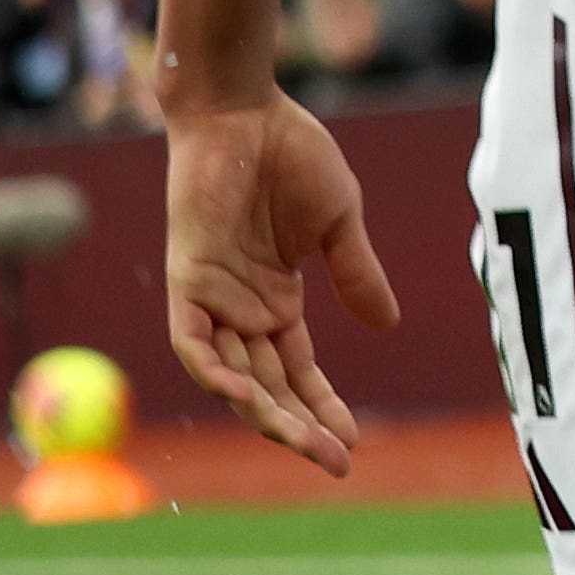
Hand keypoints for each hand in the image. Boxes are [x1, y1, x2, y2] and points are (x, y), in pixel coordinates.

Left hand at [163, 84, 397, 471]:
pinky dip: (214, 371)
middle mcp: (241, 311)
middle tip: (333, 461)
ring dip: (265, 412)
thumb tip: (388, 327)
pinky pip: (192, 342)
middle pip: (269, 386)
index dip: (324, 407)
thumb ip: (356, 274)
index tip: (354, 444)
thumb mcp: (340, 222)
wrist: (245, 113)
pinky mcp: (187, 282)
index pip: (298, 371)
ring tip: (303, 441)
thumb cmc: (291, 156)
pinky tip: (245, 394)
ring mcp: (211, 300)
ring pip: (233, 377)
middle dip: (300, 426)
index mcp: (276, 300)